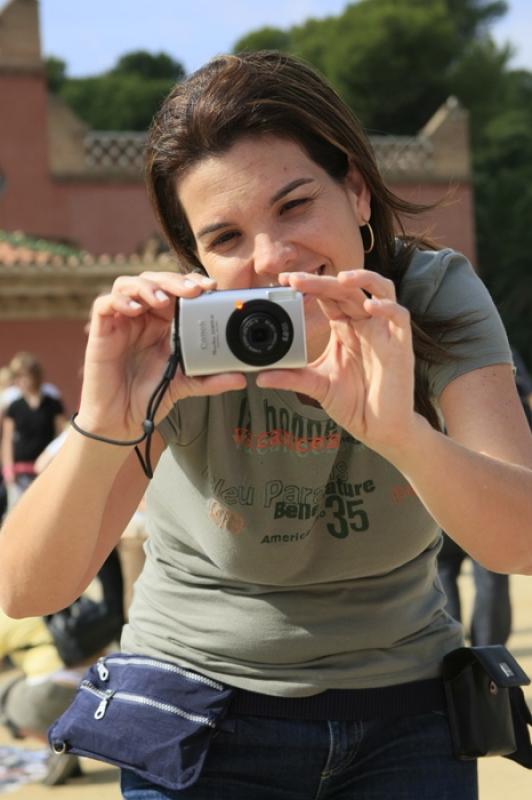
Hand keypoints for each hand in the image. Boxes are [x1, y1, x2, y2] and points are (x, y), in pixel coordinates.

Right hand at [77, 271, 245, 438]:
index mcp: (165, 322)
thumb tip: (242, 378)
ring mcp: (121, 321)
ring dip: (148, 287)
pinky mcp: (101, 330)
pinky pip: (104, 303)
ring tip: (164, 301)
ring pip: (129, 284)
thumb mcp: (186, 384)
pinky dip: (121, 300)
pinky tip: (136, 310)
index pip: (177, 290)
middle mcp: (143, 316)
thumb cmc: (151, 395)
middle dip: (175, 280)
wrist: (123, 420)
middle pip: (155, 280)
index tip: (212, 287)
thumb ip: (211, 379)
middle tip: (193, 290)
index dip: (192, 282)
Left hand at [256, 269, 419, 455]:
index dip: (309, 285)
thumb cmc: (353, 404)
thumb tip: (260, 377)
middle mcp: (365, 324)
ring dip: (362, 279)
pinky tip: (369, 307)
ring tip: (340, 278)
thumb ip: (291, 378)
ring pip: (381, 289)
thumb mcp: (317, 386)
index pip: (327, 296)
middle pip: (347, 289)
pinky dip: (386, 307)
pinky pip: (399, 316)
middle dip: (322, 281)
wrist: (378, 429)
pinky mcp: (402, 345)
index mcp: (345, 328)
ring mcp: (385, 331)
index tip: (284, 281)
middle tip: (295, 280)